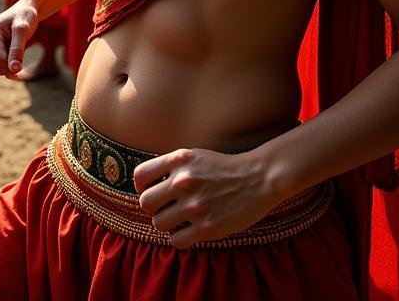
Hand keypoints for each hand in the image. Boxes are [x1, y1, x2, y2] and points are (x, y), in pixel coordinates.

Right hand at [0, 0, 38, 77]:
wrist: (22, 12)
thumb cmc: (25, 18)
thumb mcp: (24, 31)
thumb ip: (17, 50)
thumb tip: (14, 70)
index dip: (14, 62)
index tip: (23, 49)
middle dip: (11, 64)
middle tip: (19, 47)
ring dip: (8, 64)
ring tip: (13, 47)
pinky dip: (5, 64)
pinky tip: (10, 51)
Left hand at [135, 147, 277, 247]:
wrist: (258, 179)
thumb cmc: (221, 168)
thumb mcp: (192, 156)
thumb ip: (170, 167)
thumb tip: (146, 186)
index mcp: (179, 160)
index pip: (140, 175)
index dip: (141, 187)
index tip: (150, 191)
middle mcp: (184, 181)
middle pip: (145, 203)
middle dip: (153, 208)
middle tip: (165, 208)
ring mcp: (196, 205)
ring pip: (158, 224)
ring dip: (166, 224)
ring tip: (179, 219)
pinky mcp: (208, 227)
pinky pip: (176, 240)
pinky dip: (179, 238)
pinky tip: (189, 230)